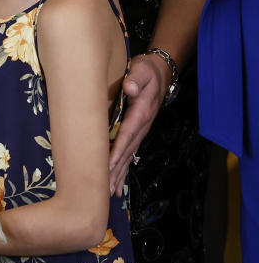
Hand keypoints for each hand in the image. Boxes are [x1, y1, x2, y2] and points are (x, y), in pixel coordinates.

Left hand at [108, 54, 168, 195]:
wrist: (160, 74)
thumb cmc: (146, 70)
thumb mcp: (142, 69)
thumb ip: (136, 78)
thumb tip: (129, 88)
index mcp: (142, 112)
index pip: (128, 133)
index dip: (118, 149)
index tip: (108, 164)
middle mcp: (142, 126)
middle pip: (127, 151)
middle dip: (116, 170)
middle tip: (104, 188)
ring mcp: (140, 132)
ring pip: (128, 157)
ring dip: (118, 175)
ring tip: (109, 193)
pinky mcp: (136, 133)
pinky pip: (129, 154)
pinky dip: (122, 170)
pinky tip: (116, 186)